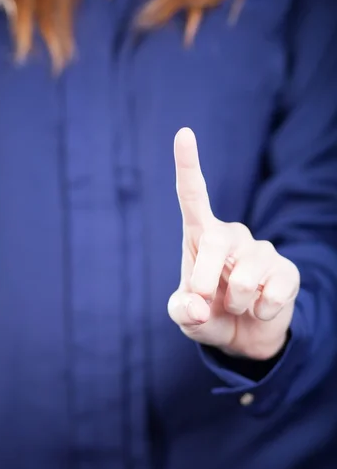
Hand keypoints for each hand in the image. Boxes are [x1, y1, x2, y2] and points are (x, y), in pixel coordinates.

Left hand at [168, 128, 299, 359]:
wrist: (244, 335)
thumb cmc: (208, 314)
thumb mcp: (185, 316)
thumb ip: (182, 311)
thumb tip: (199, 306)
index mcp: (201, 236)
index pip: (193, 196)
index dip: (188, 165)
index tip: (183, 133)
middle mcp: (232, 235)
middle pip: (214, 242)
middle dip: (204, 279)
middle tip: (202, 299)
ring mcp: (263, 251)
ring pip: (243, 279)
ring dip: (235, 304)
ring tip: (237, 305)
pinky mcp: (287, 271)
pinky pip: (272, 295)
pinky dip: (260, 313)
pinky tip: (260, 309)